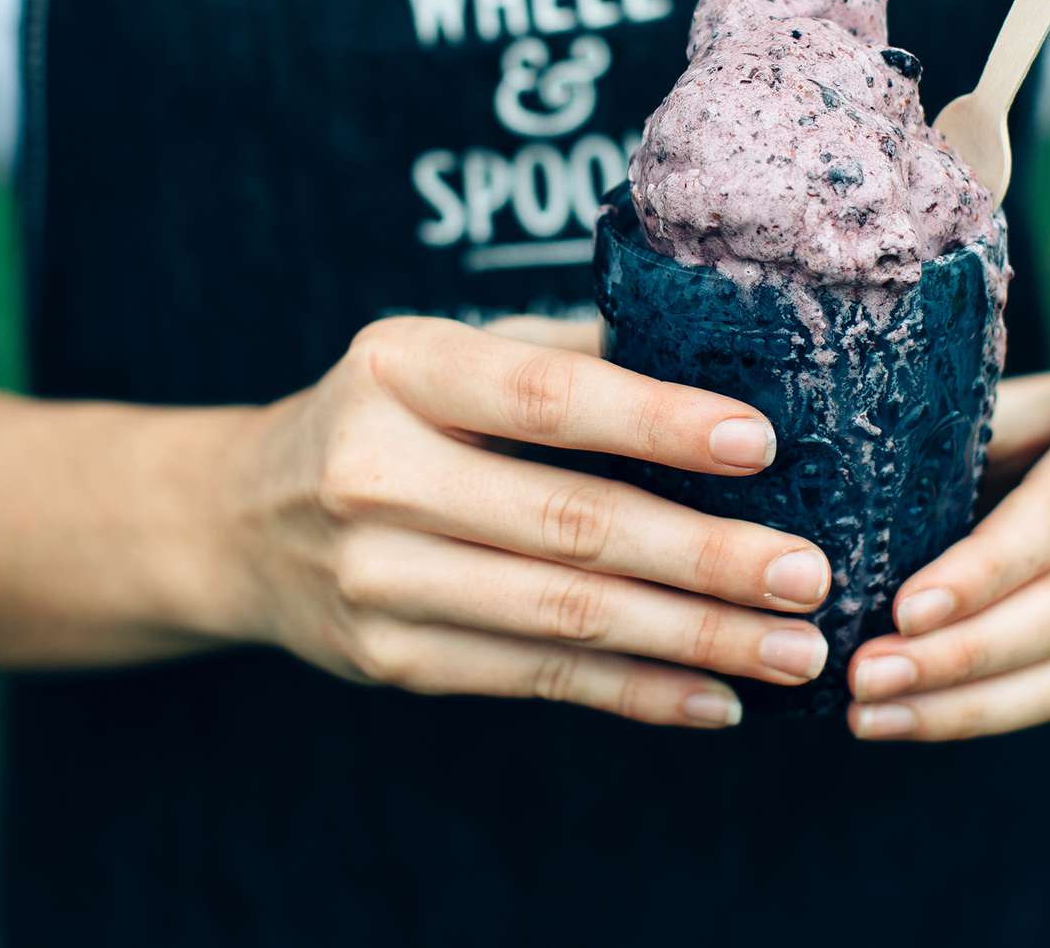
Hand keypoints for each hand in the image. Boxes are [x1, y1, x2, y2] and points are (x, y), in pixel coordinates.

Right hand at [223, 315, 831, 727]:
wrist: (241, 520)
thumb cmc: (381, 413)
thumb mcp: (438, 352)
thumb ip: (556, 355)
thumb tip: (707, 352)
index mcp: (399, 369)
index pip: (544, 399)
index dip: (654, 420)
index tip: (759, 442)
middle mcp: (378, 473)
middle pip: (567, 522)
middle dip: (703, 556)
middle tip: (808, 574)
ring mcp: (378, 579)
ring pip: (563, 617)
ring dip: (690, 638)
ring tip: (790, 647)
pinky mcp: (391, 662)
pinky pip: (535, 680)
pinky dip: (634, 693)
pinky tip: (715, 696)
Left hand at [845, 370, 1049, 740]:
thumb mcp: (1019, 396)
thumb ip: (958, 430)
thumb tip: (847, 475)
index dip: (985, 569)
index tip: (904, 610)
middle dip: (965, 653)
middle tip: (869, 675)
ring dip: (970, 704)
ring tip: (875, 713)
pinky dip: (990, 713)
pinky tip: (914, 717)